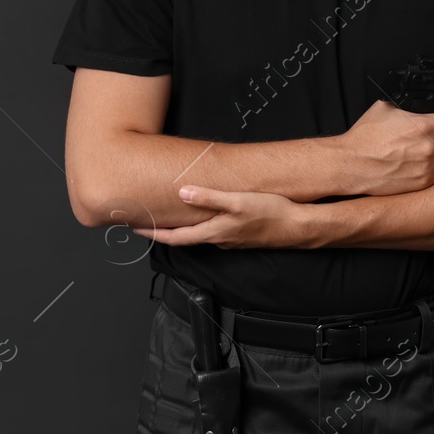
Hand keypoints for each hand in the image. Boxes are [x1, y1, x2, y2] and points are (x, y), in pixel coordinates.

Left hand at [132, 186, 313, 248]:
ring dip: (181, 229)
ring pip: (198, 236)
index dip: (154, 233)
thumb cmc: (270, 214)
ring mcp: (230, 240)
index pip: (175, 237)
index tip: (136, 229)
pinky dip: (199, 226)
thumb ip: (209, 198)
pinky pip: (212, 232)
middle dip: (163, 231)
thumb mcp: (238, 202)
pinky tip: (202, 216)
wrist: (297, 227)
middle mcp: (219, 240)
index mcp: (214, 233)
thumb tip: (183, 193)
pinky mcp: (239, 236)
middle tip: (146, 222)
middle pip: (184, 239)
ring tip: (169, 216)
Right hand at [333, 99, 433, 196]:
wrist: (352, 165)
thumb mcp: (385, 109)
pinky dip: (432, 172)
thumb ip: (407, 106)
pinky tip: (417, 167)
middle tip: (431, 139)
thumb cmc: (365, 138)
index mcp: (424, 125)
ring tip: (422, 155)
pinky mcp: (422, 184)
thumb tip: (416, 104)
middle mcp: (430, 147)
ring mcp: (428, 167)